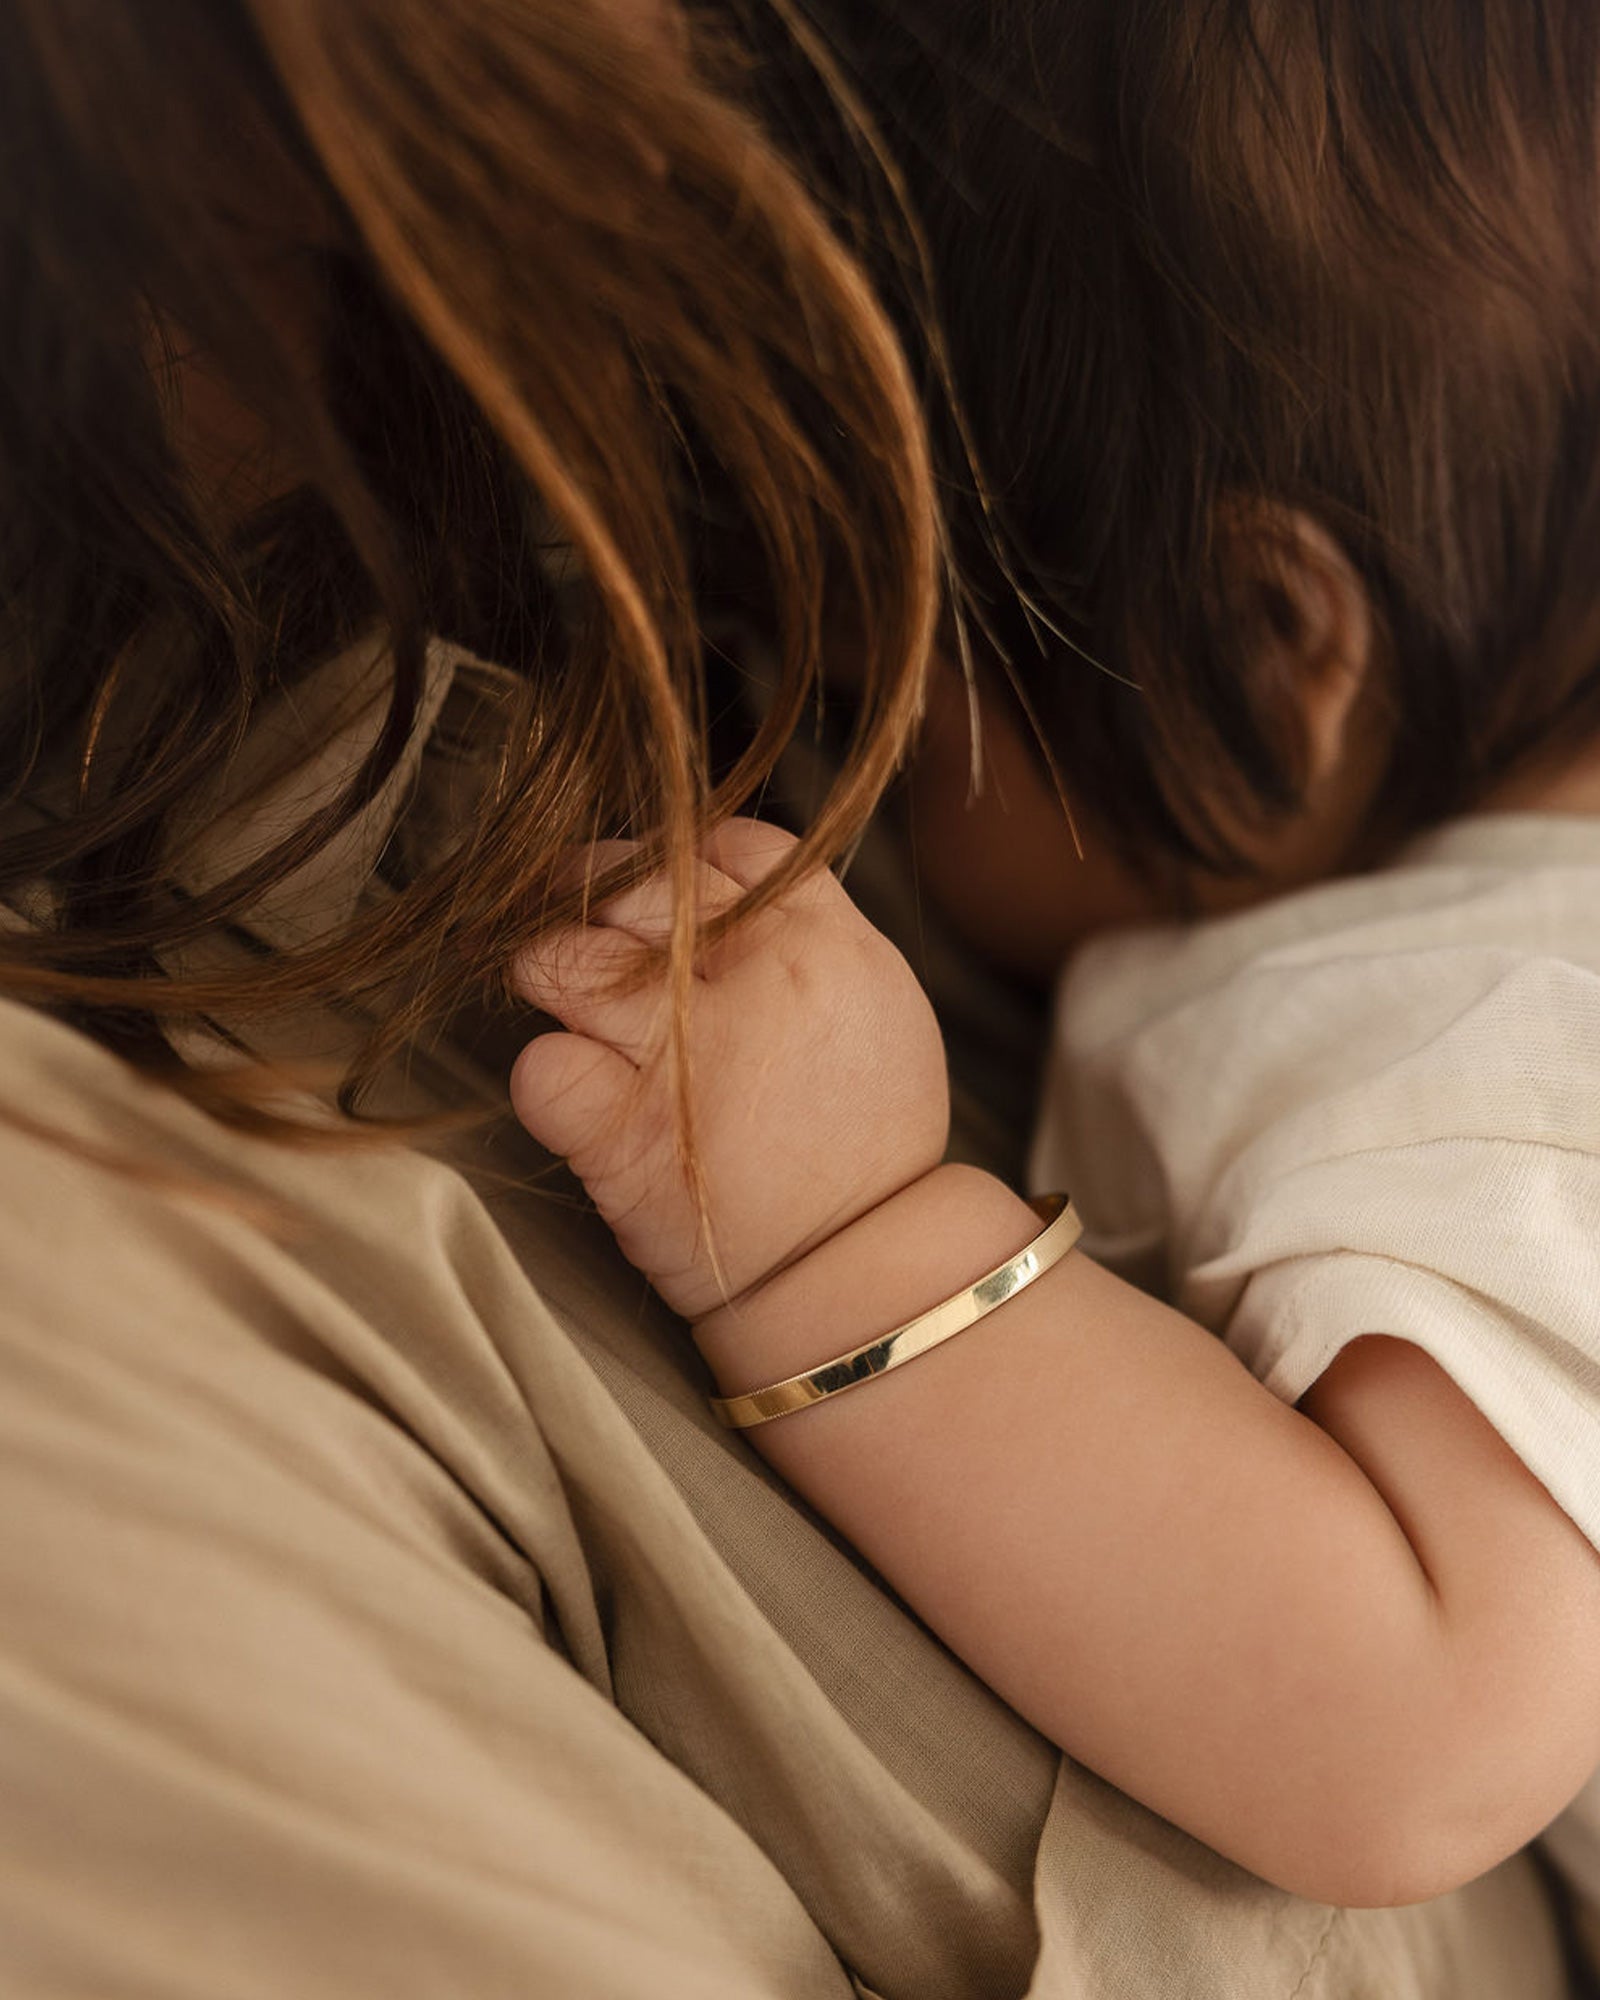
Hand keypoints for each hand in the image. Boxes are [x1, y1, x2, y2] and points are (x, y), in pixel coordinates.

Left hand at [509, 818, 949, 1320]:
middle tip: (580, 938)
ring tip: (569, 1008)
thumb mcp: (880, 1002)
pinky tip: (579, 1096)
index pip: (721, 846)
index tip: (652, 898)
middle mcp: (750, 980)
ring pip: (562, 958)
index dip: (672, 861)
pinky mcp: (623, 1136)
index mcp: (820, 940)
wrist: (862, 1268)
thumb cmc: (866, 1139)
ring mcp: (680, 1055)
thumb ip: (809, 933)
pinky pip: (542, 1068)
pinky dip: (548, 1079)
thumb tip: (723, 883)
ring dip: (549, 974)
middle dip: (589, 904)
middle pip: (629, 885)